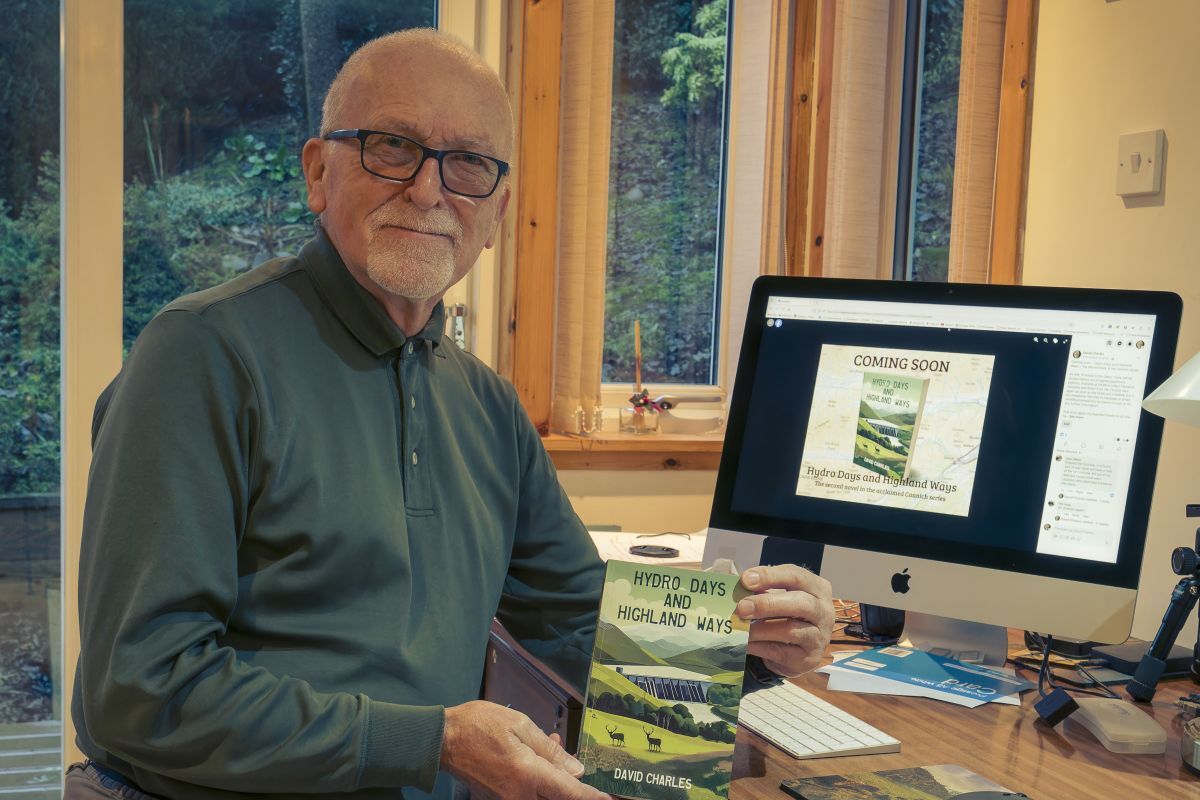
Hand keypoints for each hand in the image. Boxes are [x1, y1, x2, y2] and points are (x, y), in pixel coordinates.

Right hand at [441, 700, 610, 799]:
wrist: (443, 740)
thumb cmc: (478, 726)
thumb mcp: (520, 726)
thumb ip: (550, 751)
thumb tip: (575, 770)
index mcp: (528, 775)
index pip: (570, 793)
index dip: (592, 798)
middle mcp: (519, 795)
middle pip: (557, 797)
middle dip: (570, 781)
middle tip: (571, 759)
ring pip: (543, 795)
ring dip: (553, 778)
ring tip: (550, 746)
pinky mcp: (499, 799)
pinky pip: (527, 794)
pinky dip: (538, 779)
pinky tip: (535, 756)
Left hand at [736, 564, 833, 677]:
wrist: (797, 649)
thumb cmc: (786, 613)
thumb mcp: (779, 595)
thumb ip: (764, 588)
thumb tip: (742, 585)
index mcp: (818, 588)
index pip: (796, 576)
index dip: (770, 576)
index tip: (746, 579)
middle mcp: (824, 612)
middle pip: (800, 603)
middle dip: (767, 604)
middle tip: (741, 607)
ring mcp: (819, 637)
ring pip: (790, 631)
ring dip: (760, 629)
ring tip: (739, 628)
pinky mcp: (809, 659)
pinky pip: (781, 652)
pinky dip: (759, 647)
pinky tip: (745, 643)